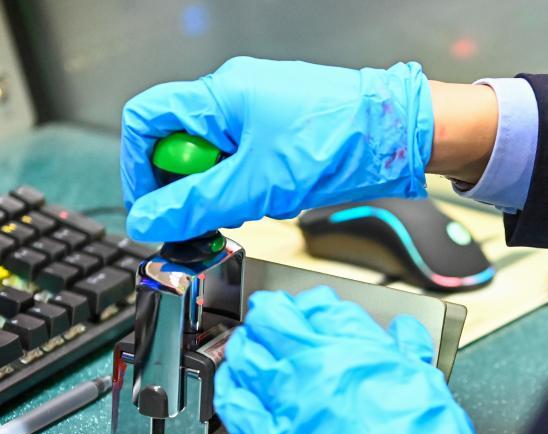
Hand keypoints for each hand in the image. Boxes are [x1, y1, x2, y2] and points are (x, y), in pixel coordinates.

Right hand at [121, 57, 433, 241]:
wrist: (402, 137)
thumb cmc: (342, 141)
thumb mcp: (257, 184)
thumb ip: (197, 205)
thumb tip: (151, 221)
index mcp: (220, 94)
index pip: (146, 123)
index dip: (140, 170)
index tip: (152, 209)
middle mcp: (236, 97)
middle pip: (181, 145)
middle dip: (190, 185)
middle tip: (207, 214)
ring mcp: (262, 113)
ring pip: (217, 160)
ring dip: (227, 189)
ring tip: (257, 201)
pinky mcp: (285, 134)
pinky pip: (249, 163)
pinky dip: (254, 186)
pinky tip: (279, 194)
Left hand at [214, 286, 491, 433]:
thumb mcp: (428, 389)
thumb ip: (409, 355)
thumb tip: (405, 335)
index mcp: (355, 350)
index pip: (321, 308)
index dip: (315, 305)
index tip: (315, 311)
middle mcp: (314, 368)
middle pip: (275, 321)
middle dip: (272, 314)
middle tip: (274, 318)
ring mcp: (285, 402)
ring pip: (246, 355)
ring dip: (245, 344)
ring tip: (248, 344)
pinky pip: (233, 403)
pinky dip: (229, 387)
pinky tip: (232, 383)